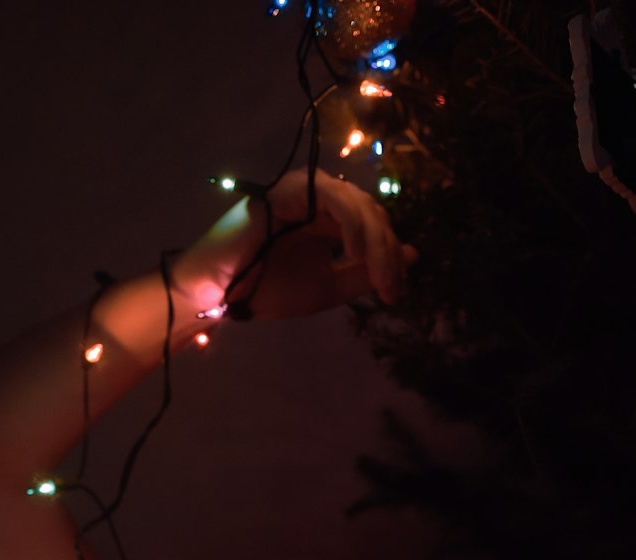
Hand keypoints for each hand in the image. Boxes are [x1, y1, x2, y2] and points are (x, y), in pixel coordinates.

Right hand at [174, 167, 415, 320]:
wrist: (223, 294)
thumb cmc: (266, 289)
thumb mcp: (328, 287)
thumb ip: (364, 274)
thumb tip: (412, 256)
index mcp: (331, 216)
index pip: (375, 228)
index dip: (391, 259)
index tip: (396, 295)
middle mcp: (323, 196)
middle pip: (374, 215)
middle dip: (388, 254)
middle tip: (393, 290)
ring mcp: (308, 189)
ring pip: (360, 206)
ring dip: (377, 243)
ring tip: (378, 277)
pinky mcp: (294, 190)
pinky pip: (336, 199)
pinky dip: (352, 225)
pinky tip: (355, 253)